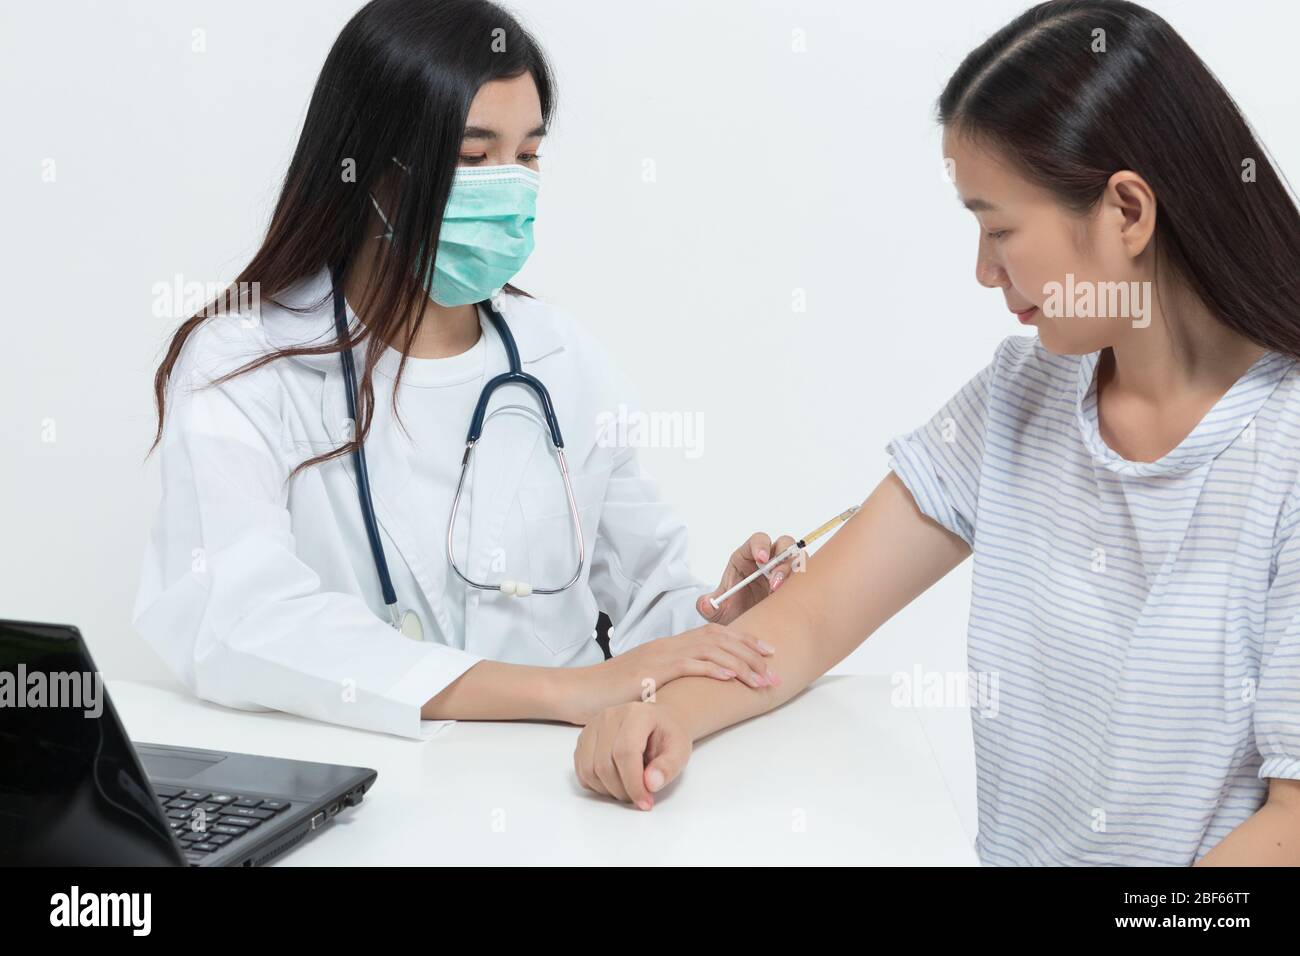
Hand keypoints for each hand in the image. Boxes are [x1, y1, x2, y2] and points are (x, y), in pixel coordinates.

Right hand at [563, 622, 777, 724]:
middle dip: (750, 650)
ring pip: (709, 650)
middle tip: (775, 664)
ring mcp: (658, 656)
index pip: (714, 634)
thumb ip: (670, 679)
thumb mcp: (647, 682)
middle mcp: (667, 645)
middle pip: (718, 638)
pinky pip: (687, 665)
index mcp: (669, 646)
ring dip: (740, 663)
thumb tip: (694, 687)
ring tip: (762, 677)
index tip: (767, 652)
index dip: (743, 641)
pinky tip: (730, 677)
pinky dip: (712, 669)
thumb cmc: (609, 691)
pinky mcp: (649, 672)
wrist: (577, 691)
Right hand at [574, 701, 691, 809]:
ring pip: (589, 770)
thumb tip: (650, 784)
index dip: (633, 783)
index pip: (625, 752)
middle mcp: (609, 716)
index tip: (645, 803)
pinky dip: (597, 785)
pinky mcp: (584, 739)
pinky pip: (581, 770)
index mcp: (636, 714)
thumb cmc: (668, 736)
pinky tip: (615, 782)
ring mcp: (593, 726)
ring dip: (608, 790)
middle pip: (603, 764)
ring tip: (629, 788)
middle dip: (622, 790)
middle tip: (639, 797)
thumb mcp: (679, 751)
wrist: (658, 721)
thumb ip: (668, 767)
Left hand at [697, 531, 798, 623]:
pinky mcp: (796, 585)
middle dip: (782, 560)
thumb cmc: (733, 612)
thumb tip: (706, 604)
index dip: (761, 546)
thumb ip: (708, 606)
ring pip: (798, 559)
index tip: (761, 559)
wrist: (746, 629)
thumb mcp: (717, 611)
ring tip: (781, 594)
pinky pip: (807, 578)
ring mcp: (785, 571)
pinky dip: (805, 585)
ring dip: (794, 573)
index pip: (758, 541)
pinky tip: (794, 601)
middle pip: (783, 545)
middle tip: (775, 582)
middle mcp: (768, 561)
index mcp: (747, 557)